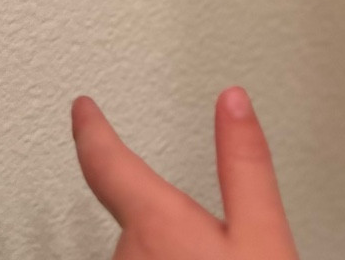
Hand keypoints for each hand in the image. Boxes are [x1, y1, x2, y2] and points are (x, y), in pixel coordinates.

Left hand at [73, 89, 299, 259]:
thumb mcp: (263, 233)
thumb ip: (245, 165)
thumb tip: (233, 100)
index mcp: (155, 224)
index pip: (106, 163)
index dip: (92, 129)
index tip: (82, 106)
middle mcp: (125, 257)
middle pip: (138, 219)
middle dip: (171, 221)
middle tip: (216, 246)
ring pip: (141, 254)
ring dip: (169, 254)